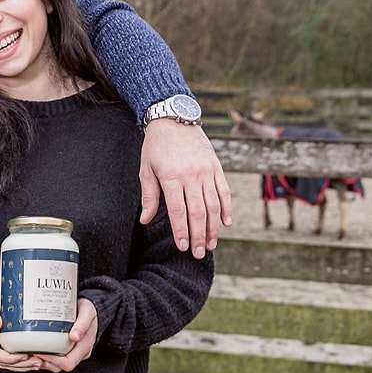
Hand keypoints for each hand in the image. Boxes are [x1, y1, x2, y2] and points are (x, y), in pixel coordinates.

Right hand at [0, 312, 45, 372]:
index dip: (10, 358)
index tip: (24, 356)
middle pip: (6, 363)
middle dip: (23, 364)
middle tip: (37, 361)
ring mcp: (1, 355)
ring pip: (12, 366)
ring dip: (26, 366)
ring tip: (40, 363)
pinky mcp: (8, 355)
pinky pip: (15, 365)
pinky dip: (26, 365)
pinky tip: (36, 363)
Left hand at [37, 299, 96, 372]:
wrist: (90, 307)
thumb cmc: (88, 310)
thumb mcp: (88, 312)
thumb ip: (82, 324)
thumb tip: (74, 337)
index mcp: (84, 347)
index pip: (68, 363)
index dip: (53, 360)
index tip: (41, 352)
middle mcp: (78, 352)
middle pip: (59, 366)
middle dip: (44, 361)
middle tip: (32, 351)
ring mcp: (72, 352)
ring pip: (55, 364)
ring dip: (43, 360)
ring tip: (31, 351)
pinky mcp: (67, 349)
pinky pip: (55, 358)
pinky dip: (45, 356)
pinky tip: (36, 348)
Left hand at [139, 120, 231, 257]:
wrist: (174, 118)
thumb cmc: (155, 146)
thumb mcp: (146, 169)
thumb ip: (149, 196)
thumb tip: (145, 220)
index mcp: (171, 177)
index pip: (179, 211)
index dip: (181, 231)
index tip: (183, 247)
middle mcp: (192, 175)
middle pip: (198, 212)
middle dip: (199, 236)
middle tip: (199, 254)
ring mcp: (206, 171)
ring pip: (213, 205)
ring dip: (213, 227)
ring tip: (211, 244)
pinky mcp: (216, 167)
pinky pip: (224, 191)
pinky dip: (226, 208)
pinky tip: (225, 223)